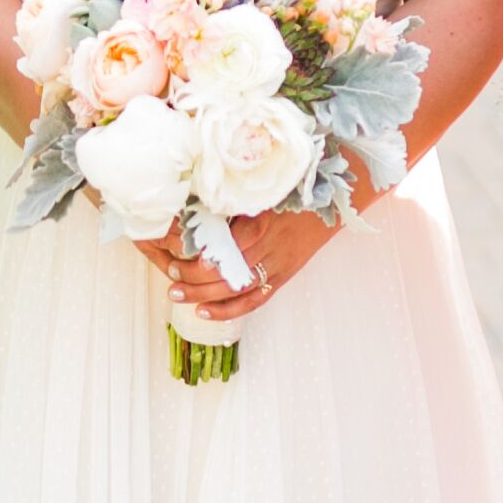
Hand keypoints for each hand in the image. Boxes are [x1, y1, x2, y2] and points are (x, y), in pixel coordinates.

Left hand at [140, 186, 352, 328]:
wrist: (332, 206)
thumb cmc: (294, 193)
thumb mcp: (266, 190)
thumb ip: (236, 198)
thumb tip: (195, 202)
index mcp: (265, 221)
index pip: (233, 242)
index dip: (208, 251)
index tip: (179, 249)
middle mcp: (271, 246)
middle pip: (230, 268)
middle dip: (196, 275)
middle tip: (170, 273)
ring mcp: (278, 265)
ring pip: (238, 288)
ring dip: (204, 294)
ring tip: (176, 294)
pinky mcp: (283, 278)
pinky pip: (255, 299)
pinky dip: (229, 310)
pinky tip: (204, 312)